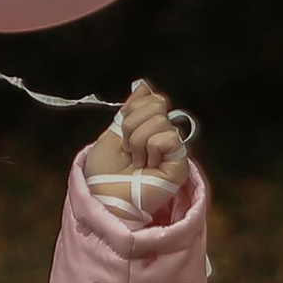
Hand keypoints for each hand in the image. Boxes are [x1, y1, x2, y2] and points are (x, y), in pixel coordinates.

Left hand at [84, 81, 189, 219]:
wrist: (103, 197)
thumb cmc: (104, 173)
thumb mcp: (112, 133)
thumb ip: (130, 110)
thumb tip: (144, 86)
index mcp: (149, 130)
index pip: (153, 99)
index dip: (134, 109)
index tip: (122, 132)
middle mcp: (163, 138)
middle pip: (158, 104)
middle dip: (133, 124)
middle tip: (128, 149)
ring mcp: (172, 151)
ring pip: (161, 121)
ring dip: (138, 141)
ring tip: (136, 161)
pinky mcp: (179, 165)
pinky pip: (169, 138)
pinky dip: (152, 149)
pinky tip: (147, 166)